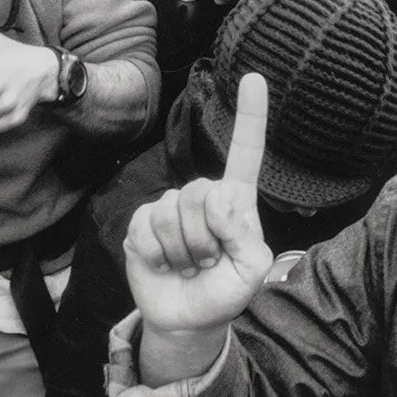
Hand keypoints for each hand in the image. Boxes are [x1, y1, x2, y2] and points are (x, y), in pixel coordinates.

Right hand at [125, 73, 273, 334]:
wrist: (186, 318)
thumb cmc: (225, 291)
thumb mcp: (250, 270)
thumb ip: (244, 235)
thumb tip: (219, 199)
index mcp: (237, 201)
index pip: (245, 153)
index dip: (250, 116)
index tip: (253, 78)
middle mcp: (203, 196)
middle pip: (203, 194)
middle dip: (207, 238)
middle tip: (208, 263)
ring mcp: (170, 207)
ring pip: (174, 213)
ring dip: (184, 252)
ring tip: (189, 266)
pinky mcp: (142, 223)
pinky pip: (148, 229)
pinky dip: (159, 256)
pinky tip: (165, 265)